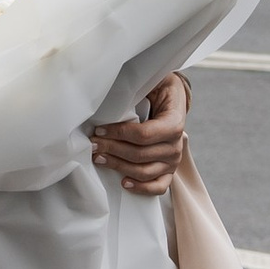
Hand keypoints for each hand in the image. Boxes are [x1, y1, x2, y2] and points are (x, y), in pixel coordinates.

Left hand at [89, 69, 190, 195]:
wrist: (173, 98)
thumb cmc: (159, 88)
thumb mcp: (153, 81)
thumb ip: (137, 88)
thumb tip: (111, 90)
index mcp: (175, 122)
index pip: (143, 135)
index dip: (118, 134)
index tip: (98, 130)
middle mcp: (176, 145)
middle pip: (139, 155)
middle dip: (112, 149)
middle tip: (93, 145)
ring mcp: (174, 161)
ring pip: (144, 172)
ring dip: (118, 166)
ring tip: (100, 159)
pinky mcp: (169, 171)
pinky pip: (158, 187)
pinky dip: (141, 188)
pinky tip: (123, 182)